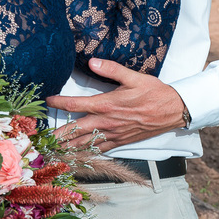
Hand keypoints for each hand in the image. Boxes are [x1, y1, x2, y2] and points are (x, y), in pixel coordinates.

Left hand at [47, 58, 188, 150]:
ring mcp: (114, 134)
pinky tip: (80, 156)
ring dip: (70, 147)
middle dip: (59, 135)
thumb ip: (112, 69)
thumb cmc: (154, 92)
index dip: (60, 103)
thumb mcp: (134, 77)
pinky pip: (101, 150)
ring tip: (55, 151)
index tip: (48, 101)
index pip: (77, 104)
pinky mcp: (122, 142)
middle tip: (44, 140)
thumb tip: (93, 62)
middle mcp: (108, 122)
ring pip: (87, 143)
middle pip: (77, 130)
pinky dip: (88, 153)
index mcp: (108, 105)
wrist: (174, 111)